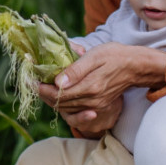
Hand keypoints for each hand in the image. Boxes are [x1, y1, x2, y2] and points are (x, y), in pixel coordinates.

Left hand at [35, 42, 165, 136]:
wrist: (136, 66)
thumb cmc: (115, 56)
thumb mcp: (95, 56)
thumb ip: (76, 69)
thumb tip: (58, 81)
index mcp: (90, 87)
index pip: (59, 93)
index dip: (42, 88)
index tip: (29, 80)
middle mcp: (92, 100)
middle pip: (60, 103)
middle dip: (43, 94)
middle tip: (30, 83)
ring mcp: (96, 105)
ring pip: (66, 108)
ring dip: (51, 99)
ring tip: (39, 87)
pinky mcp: (98, 105)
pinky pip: (75, 108)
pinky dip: (62, 102)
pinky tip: (56, 93)